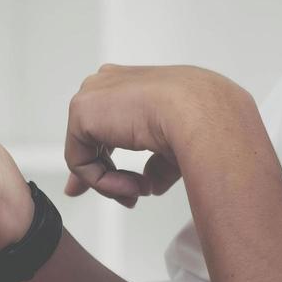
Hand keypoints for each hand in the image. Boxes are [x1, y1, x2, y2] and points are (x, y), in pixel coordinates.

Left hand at [63, 64, 248, 208]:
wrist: (200, 113)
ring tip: (139, 191)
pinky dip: (103, 182)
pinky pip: (81, 162)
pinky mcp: (81, 113)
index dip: (107, 155)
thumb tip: (150, 185)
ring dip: (112, 182)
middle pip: (89, 136)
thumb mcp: (174, 148)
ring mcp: (92, 95)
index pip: (107, 121)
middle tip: (126, 198)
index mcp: (132, 83)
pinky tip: (131, 186)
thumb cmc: (201, 122)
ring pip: (87, 153)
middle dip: (98, 173)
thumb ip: (155, 164)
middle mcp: (109, 84)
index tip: (117, 183)